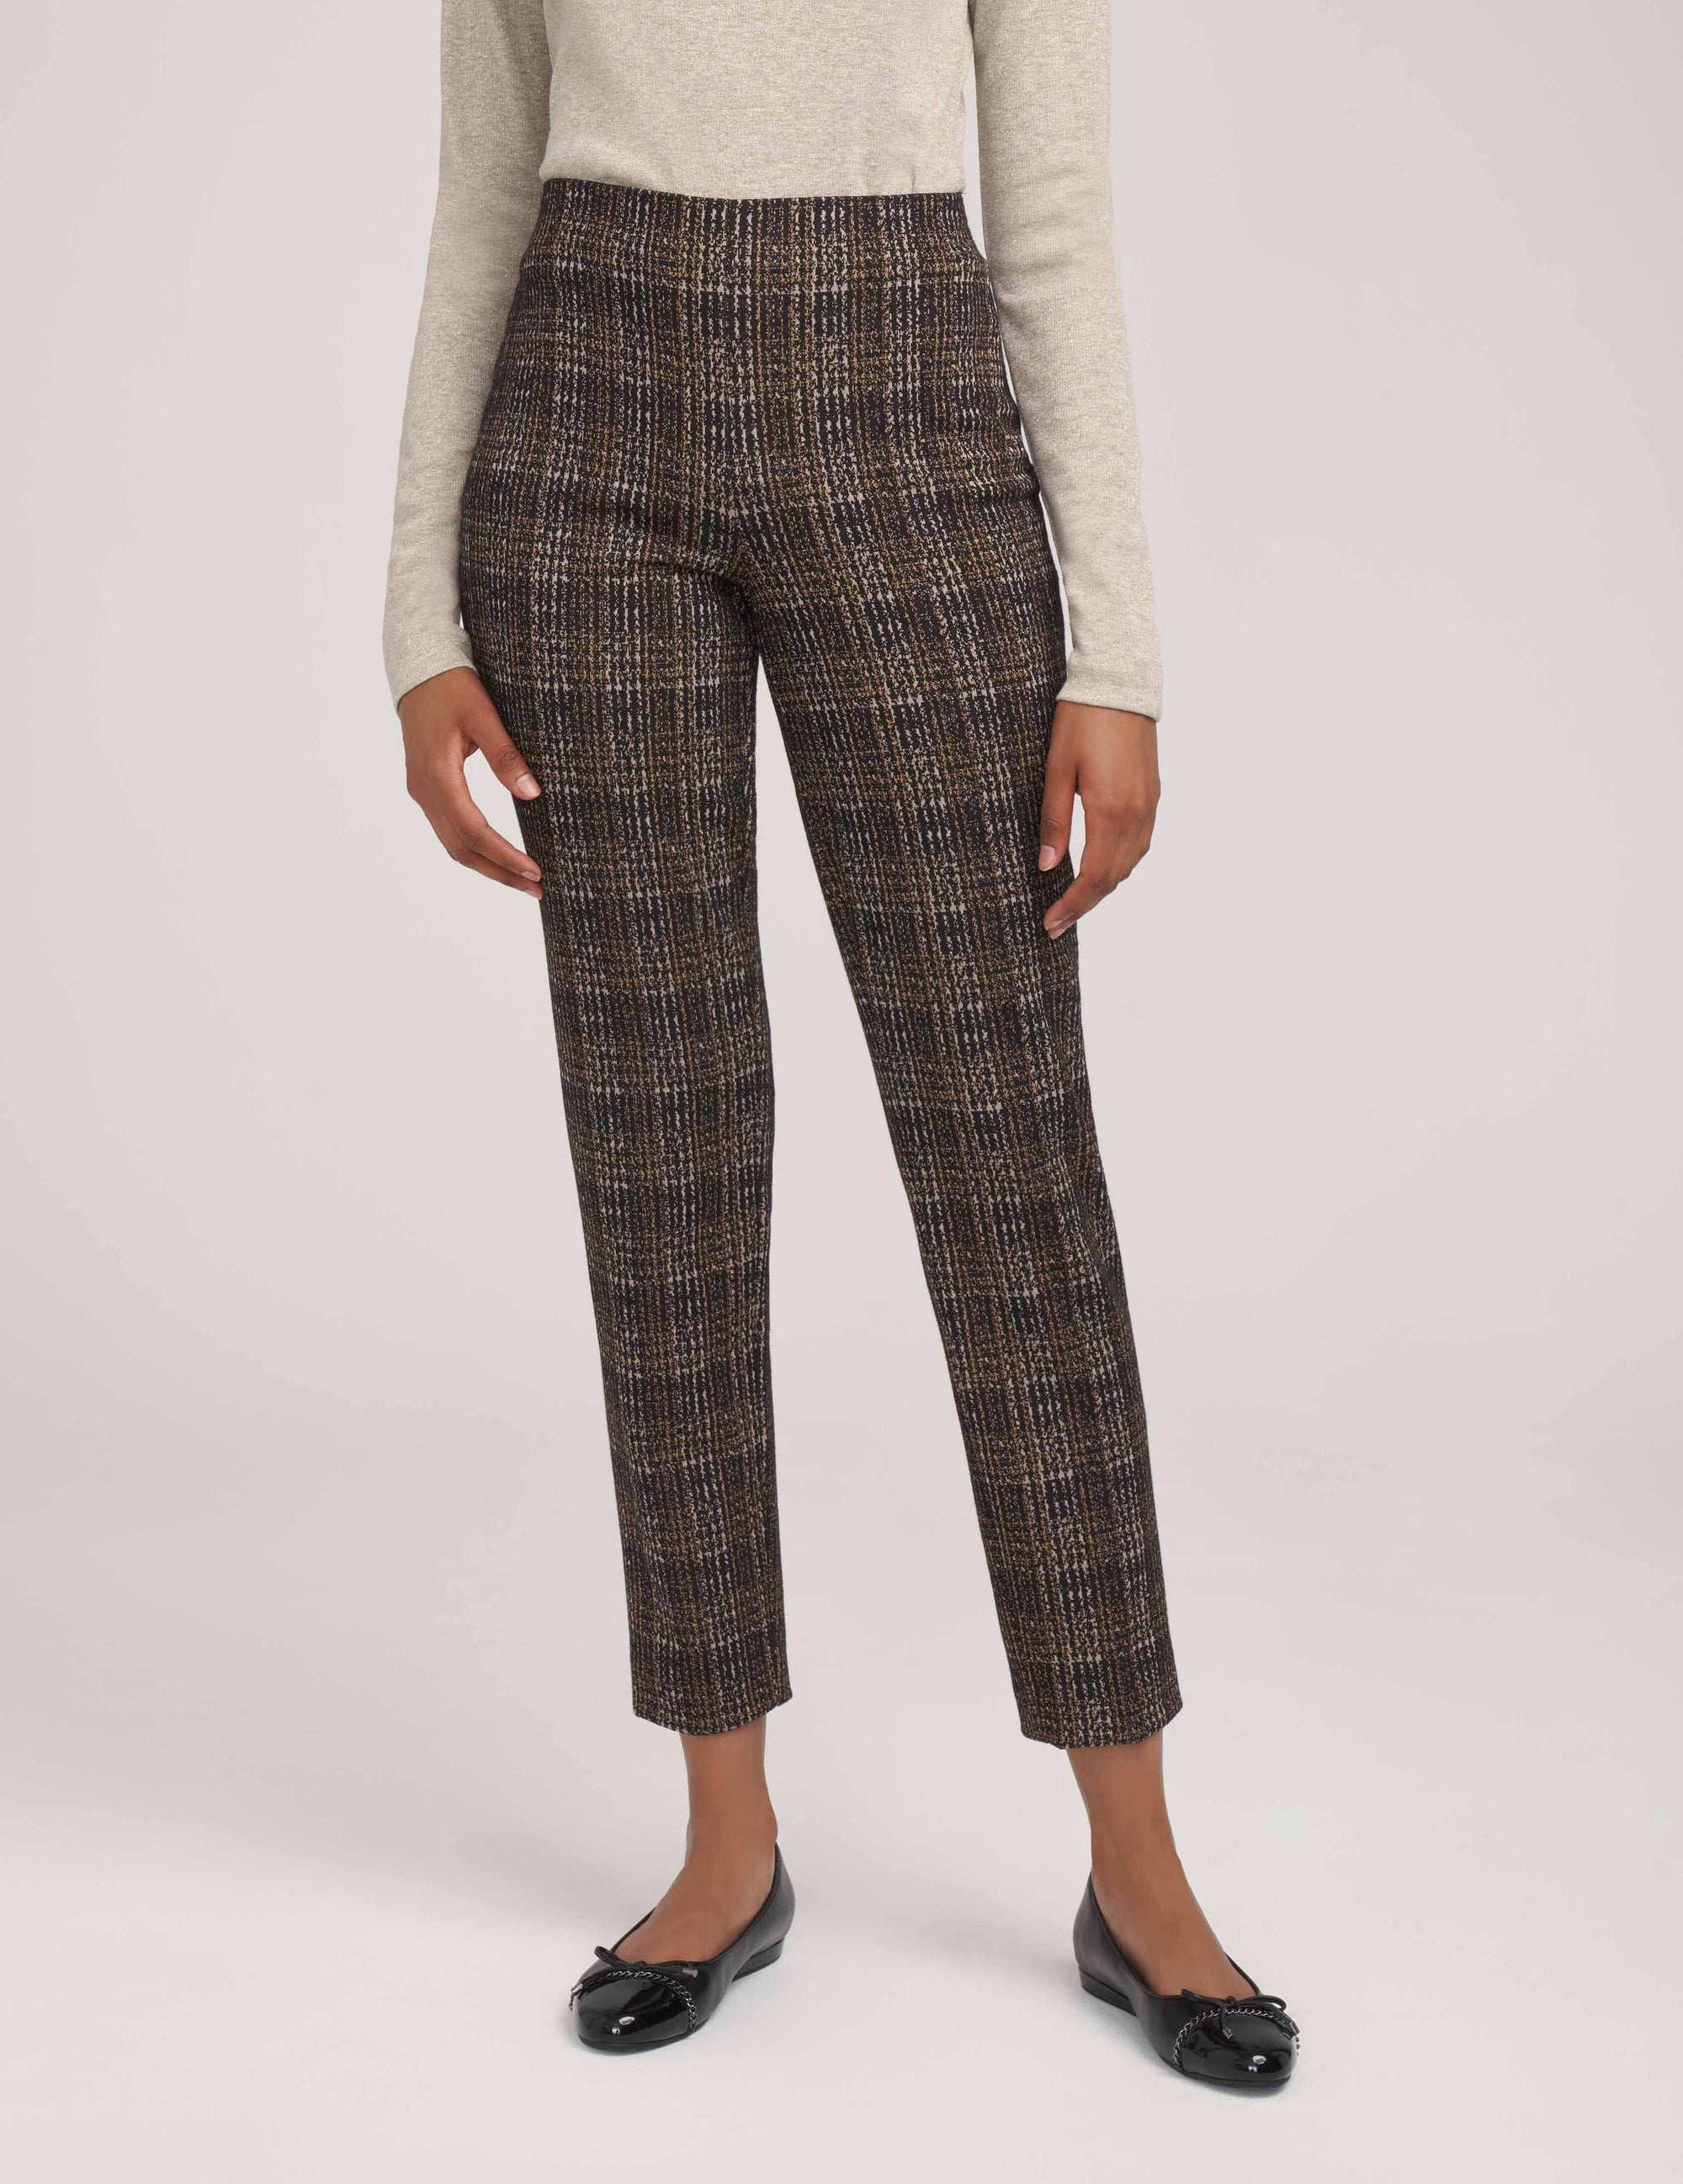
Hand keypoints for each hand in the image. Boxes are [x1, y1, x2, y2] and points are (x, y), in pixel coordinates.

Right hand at [399, 667, 543, 897]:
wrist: (417, 668)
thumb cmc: (451, 685)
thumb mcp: (483, 713)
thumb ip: (505, 754)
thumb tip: (532, 794)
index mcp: (438, 775)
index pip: (475, 832)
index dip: (505, 856)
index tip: (536, 871)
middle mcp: (424, 790)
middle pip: (462, 849)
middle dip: (500, 873)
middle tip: (537, 889)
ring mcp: (421, 791)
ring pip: (453, 844)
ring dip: (487, 865)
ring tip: (522, 880)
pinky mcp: (426, 788)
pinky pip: (449, 829)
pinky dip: (474, 848)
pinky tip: (497, 855)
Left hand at [1037, 703, 1159, 936]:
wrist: (1120, 683)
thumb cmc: (1081, 720)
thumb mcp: (1056, 770)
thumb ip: (1054, 820)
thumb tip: (1046, 865)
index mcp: (1110, 811)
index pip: (1092, 877)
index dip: (1071, 905)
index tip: (1050, 923)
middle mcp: (1136, 814)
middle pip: (1113, 878)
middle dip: (1084, 905)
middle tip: (1056, 923)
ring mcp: (1149, 805)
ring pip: (1130, 865)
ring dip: (1104, 887)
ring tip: (1075, 901)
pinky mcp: (1152, 795)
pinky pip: (1140, 844)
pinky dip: (1120, 865)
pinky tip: (1102, 868)